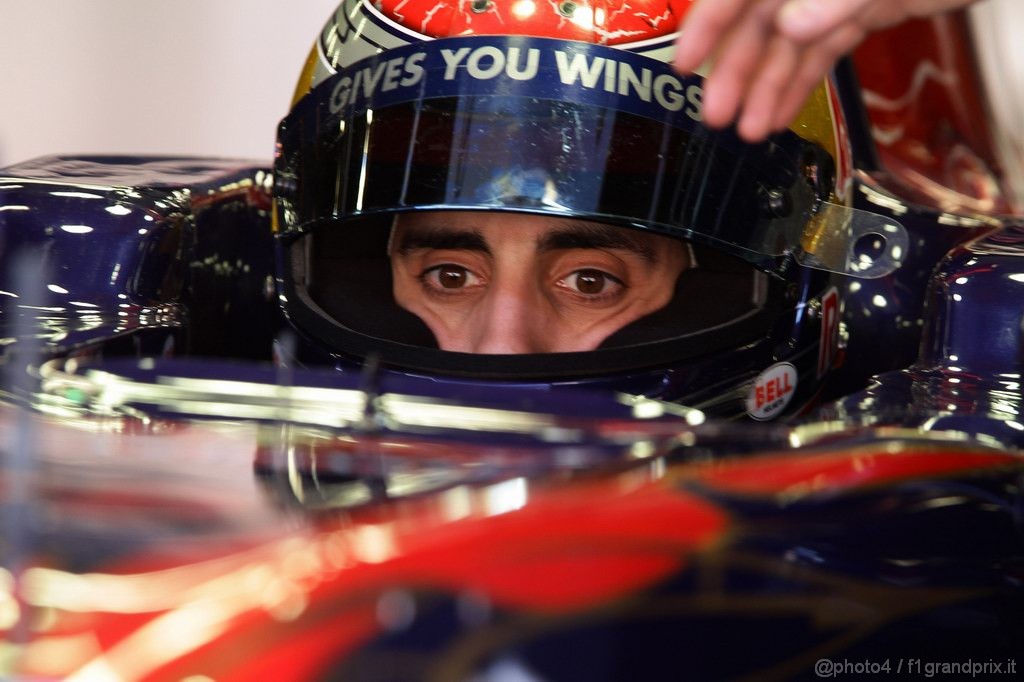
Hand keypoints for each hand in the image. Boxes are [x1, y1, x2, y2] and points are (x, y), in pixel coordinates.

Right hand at [673, 0, 978, 141]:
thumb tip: (791, 25)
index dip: (711, 21)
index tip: (686, 58)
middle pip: (761, 19)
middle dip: (737, 70)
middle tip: (715, 112)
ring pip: (790, 43)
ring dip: (767, 89)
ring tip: (747, 129)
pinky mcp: (863, 8)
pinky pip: (821, 52)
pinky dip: (800, 84)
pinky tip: (778, 113)